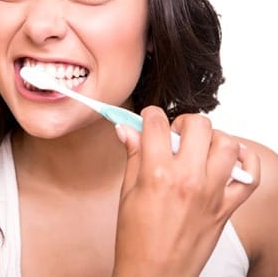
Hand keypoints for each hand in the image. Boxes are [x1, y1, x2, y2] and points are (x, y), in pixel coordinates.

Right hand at [113, 106, 259, 276]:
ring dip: (212, 138)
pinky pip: (250, 176)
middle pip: (198, 125)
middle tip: (174, 134)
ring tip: (199, 147)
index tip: (148, 119)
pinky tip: (229, 159)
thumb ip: (132, 156)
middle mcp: (188, 179)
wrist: (153, 274)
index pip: (157, 124)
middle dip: (183, 122)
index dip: (150, 115)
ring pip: (227, 143)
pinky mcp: (226, 208)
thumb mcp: (126, 193)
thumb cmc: (136, 239)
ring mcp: (211, 193)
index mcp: (157, 174)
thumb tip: (126, 130)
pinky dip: (245, 161)